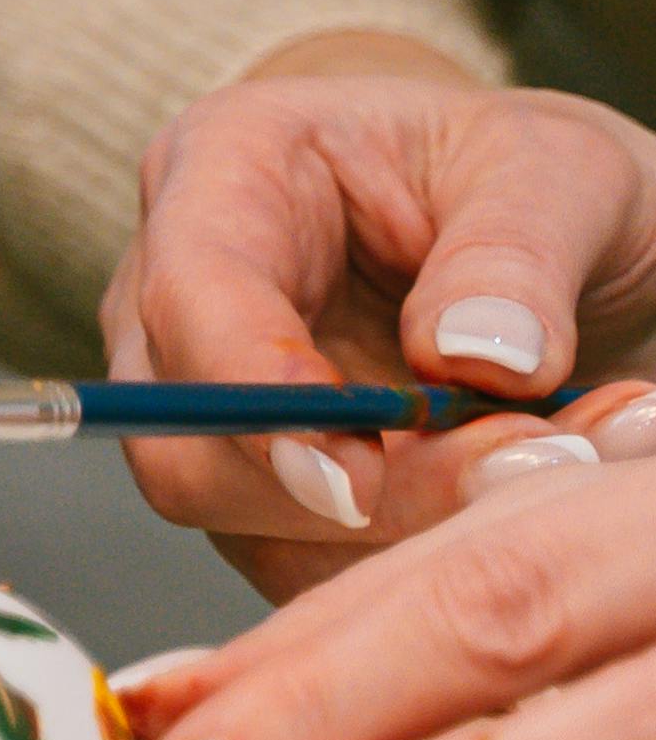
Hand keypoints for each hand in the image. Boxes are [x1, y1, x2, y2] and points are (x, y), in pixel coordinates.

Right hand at [102, 40, 655, 595]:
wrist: (555, 238)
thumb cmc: (526, 176)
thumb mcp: (555, 174)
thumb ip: (515, 256)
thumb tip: (480, 356)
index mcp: (228, 173)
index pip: (190, 297)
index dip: (257, 396)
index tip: (358, 474)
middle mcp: (185, 296)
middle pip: (184, 442)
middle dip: (344, 493)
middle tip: (515, 470)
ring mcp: (212, 403)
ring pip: (245, 522)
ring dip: (403, 532)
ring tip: (555, 461)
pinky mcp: (261, 489)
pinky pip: (307, 566)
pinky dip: (416, 564)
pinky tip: (513, 498)